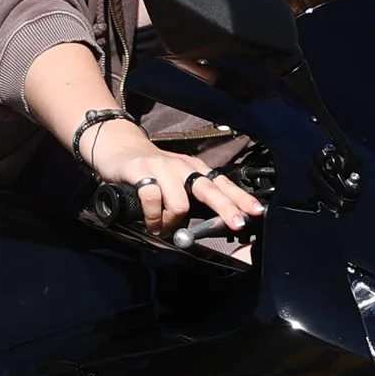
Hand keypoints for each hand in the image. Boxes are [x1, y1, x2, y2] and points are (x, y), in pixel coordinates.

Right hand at [83, 116, 263, 238]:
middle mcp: (182, 166)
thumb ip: (191, 202)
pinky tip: (151, 222)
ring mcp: (162, 167)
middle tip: (237, 224)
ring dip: (172, 222)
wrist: (119, 148)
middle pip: (209, 189)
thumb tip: (211, 226)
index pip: (222, 184)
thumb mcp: (175, 183)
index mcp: (194, 169)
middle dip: (227, 208)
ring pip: (180, 202)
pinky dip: (153, 217)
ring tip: (163, 227)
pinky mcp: (141, 170)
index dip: (240, 198)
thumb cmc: (150, 172)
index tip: (256, 212)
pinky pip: (153, 199)